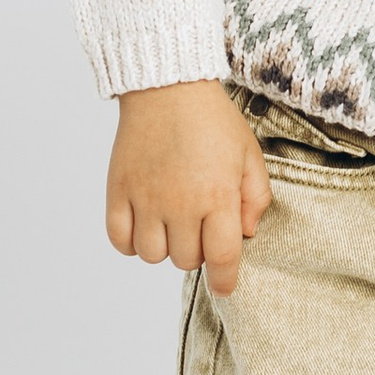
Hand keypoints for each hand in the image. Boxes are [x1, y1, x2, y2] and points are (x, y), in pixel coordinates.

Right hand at [105, 82, 270, 295]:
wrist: (168, 87)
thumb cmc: (213, 120)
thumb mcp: (249, 154)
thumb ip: (256, 197)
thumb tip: (246, 233)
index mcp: (217, 196)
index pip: (221, 257)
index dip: (224, 280)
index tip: (224, 287)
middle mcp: (179, 203)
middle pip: (185, 260)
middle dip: (196, 251)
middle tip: (199, 226)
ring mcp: (145, 198)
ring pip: (152, 256)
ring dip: (165, 247)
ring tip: (171, 223)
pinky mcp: (118, 190)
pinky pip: (120, 240)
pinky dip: (132, 242)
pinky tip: (144, 224)